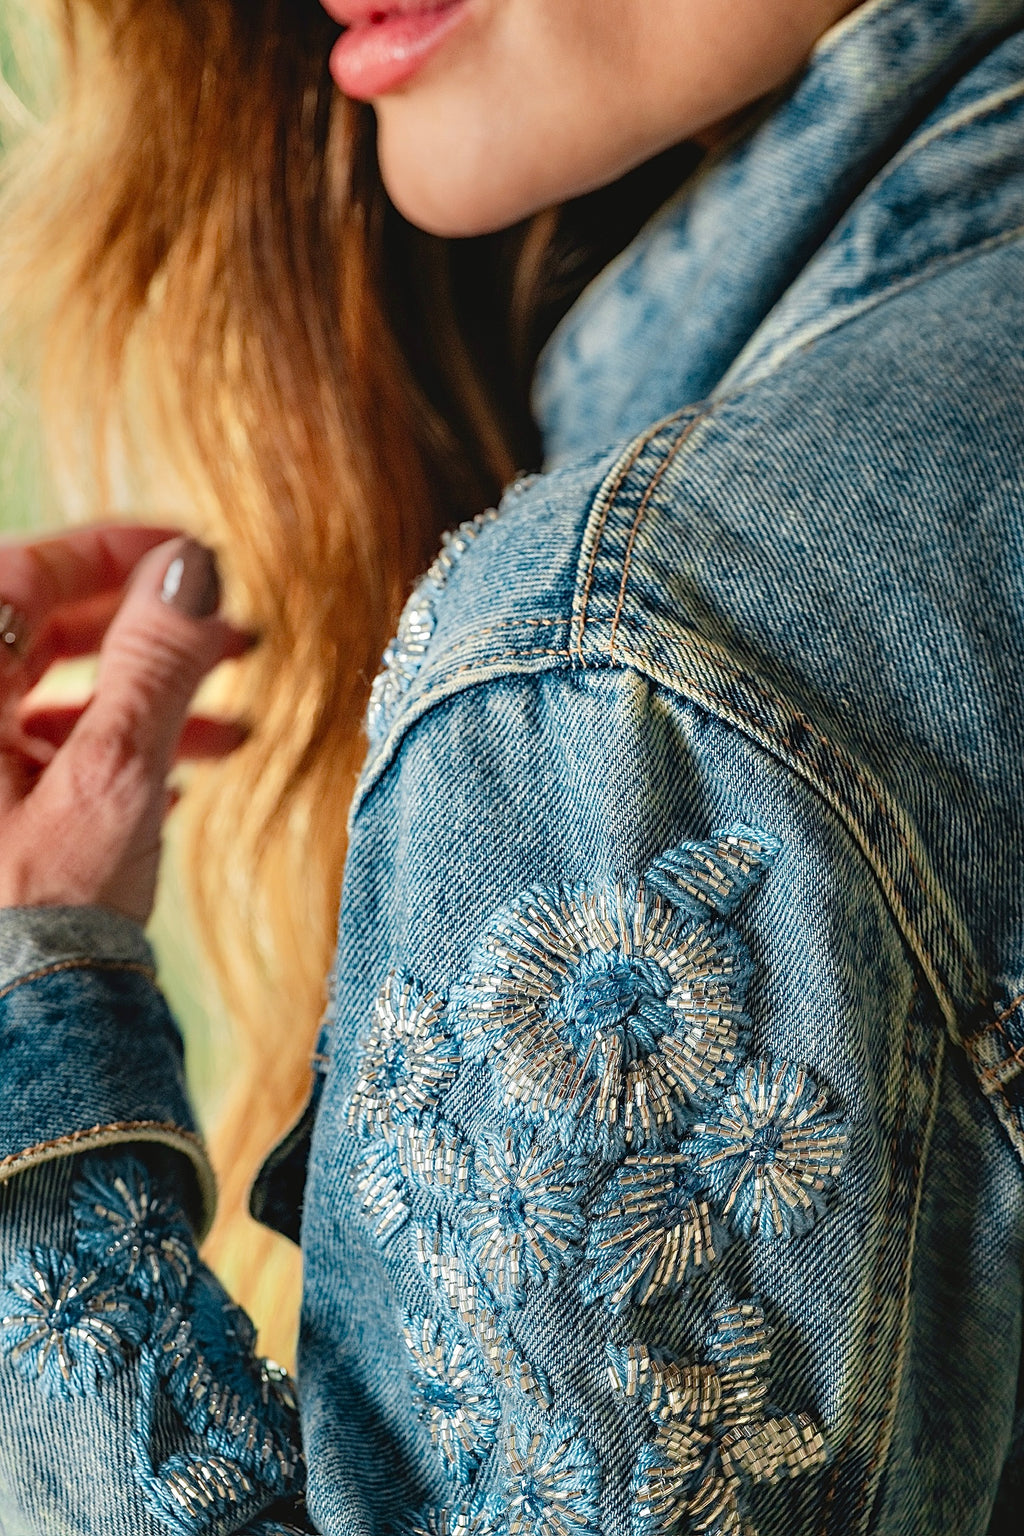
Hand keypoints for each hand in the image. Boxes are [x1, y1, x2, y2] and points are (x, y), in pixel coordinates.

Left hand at [0, 526, 251, 923]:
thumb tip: (191, 566)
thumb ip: (154, 662)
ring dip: (149, 702)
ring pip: (57, 699)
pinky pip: (48, 756)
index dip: (119, 552)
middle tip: (233, 639)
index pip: (29, 572)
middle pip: (46, 635)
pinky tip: (182, 781)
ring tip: (234, 727)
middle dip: (148, 635)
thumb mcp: (114, 775)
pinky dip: (117, 754)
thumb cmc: (42, 911)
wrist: (20, 1034)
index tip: (197, 556)